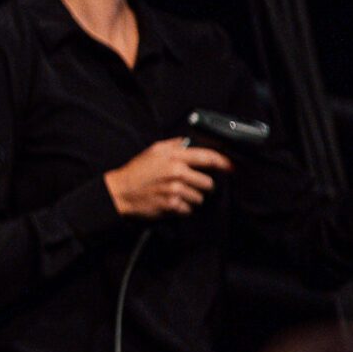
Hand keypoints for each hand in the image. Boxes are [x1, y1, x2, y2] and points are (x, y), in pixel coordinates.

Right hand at [104, 137, 232, 218]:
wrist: (120, 191)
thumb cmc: (137, 171)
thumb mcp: (153, 151)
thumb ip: (173, 145)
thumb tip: (188, 142)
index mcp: (174, 157)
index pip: (208, 158)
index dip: (224, 163)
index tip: (232, 167)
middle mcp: (176, 172)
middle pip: (208, 183)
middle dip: (201, 186)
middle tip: (189, 184)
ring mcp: (175, 190)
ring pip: (200, 198)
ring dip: (192, 198)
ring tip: (177, 193)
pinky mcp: (172, 205)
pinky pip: (190, 209)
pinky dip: (183, 208)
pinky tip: (172, 202)